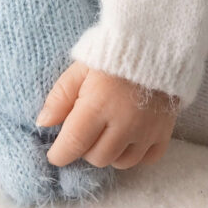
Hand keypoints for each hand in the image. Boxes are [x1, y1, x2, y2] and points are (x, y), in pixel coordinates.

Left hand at [36, 63, 178, 169]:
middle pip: (97, 158)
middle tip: (85, 130)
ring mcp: (147, 130)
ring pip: (121, 163)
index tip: (55, 153)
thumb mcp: (80, 69)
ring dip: (109, 152)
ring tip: (106, 132)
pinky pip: (147, 160)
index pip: (74, 144)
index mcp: (99, 106)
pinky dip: (134, 154)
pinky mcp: (165, 132)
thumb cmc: (112, 54)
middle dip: (85, 149)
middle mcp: (124, 124)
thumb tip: (43, 123)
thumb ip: (60, 97)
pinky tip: (128, 139)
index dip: (60, 154)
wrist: (157, 44)